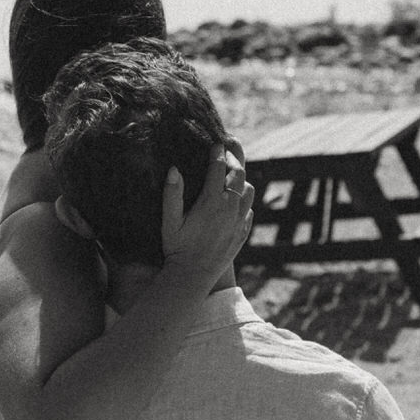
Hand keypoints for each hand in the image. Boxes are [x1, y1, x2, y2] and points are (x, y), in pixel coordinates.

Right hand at [161, 141, 253, 282]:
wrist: (193, 276)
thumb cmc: (177, 248)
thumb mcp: (169, 221)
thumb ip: (172, 194)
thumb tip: (174, 169)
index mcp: (211, 202)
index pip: (218, 168)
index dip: (218, 153)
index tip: (216, 143)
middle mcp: (230, 209)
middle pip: (239, 174)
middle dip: (234, 158)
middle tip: (227, 150)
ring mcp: (239, 221)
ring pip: (249, 190)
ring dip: (242, 180)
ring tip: (231, 175)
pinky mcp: (243, 232)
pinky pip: (250, 209)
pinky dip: (244, 200)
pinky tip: (234, 200)